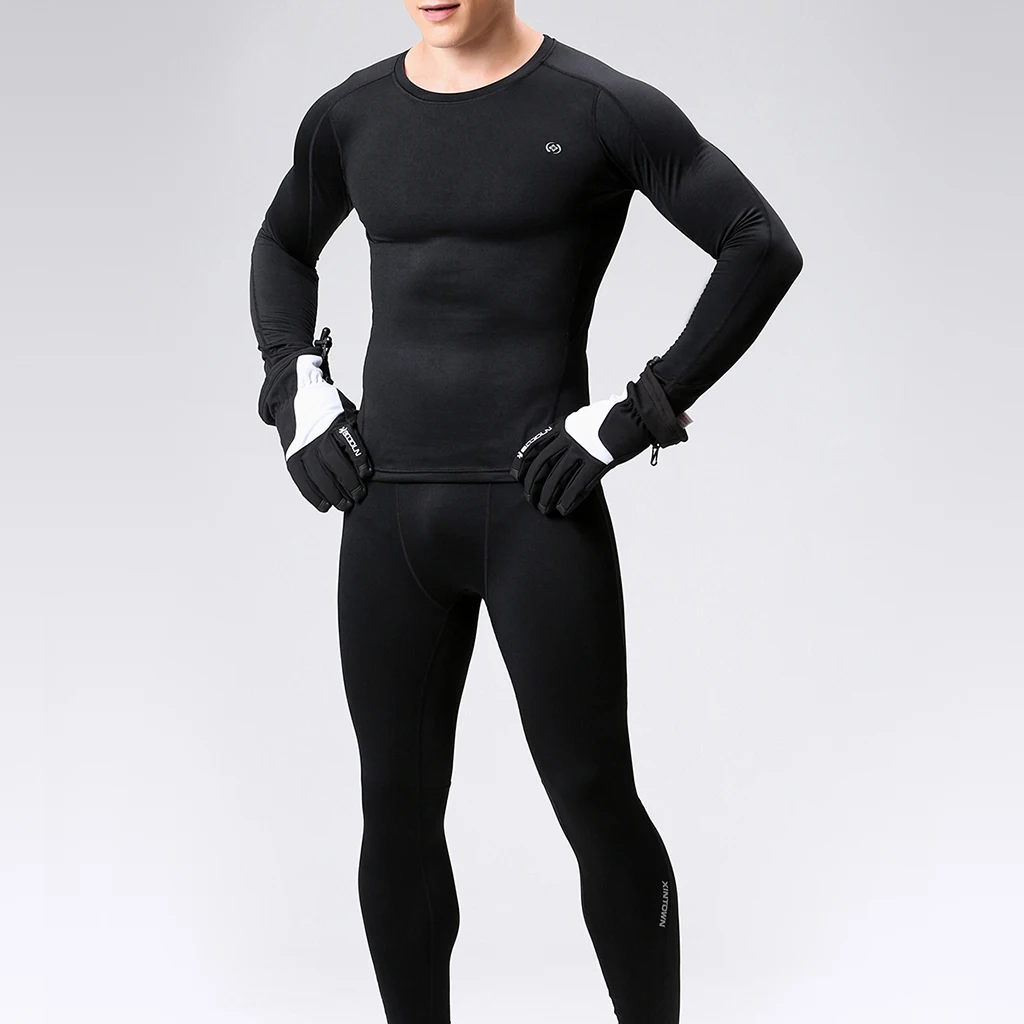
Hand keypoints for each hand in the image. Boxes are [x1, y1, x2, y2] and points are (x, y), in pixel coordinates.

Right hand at [275, 352, 373, 512]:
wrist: (292, 395)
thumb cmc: (327, 407)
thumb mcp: (345, 410)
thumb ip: (358, 427)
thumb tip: (383, 444)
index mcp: (335, 422)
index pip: (349, 442)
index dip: (359, 459)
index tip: (367, 473)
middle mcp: (318, 435)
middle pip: (333, 463)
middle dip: (348, 482)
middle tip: (358, 496)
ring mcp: (303, 446)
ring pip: (317, 474)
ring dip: (332, 493)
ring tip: (344, 505)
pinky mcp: (292, 455)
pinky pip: (301, 479)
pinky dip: (313, 495)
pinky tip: (324, 506)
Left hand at [510, 392, 652, 515]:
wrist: (635, 415)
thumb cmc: (614, 417)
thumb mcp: (585, 418)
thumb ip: (572, 431)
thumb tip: (565, 440)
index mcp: (565, 427)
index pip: (536, 446)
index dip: (523, 462)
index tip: (515, 475)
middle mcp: (570, 439)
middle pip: (543, 465)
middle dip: (533, 484)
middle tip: (529, 497)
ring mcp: (582, 451)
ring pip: (557, 478)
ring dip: (547, 495)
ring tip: (543, 508)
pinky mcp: (597, 463)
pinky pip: (578, 485)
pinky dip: (568, 499)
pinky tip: (562, 509)